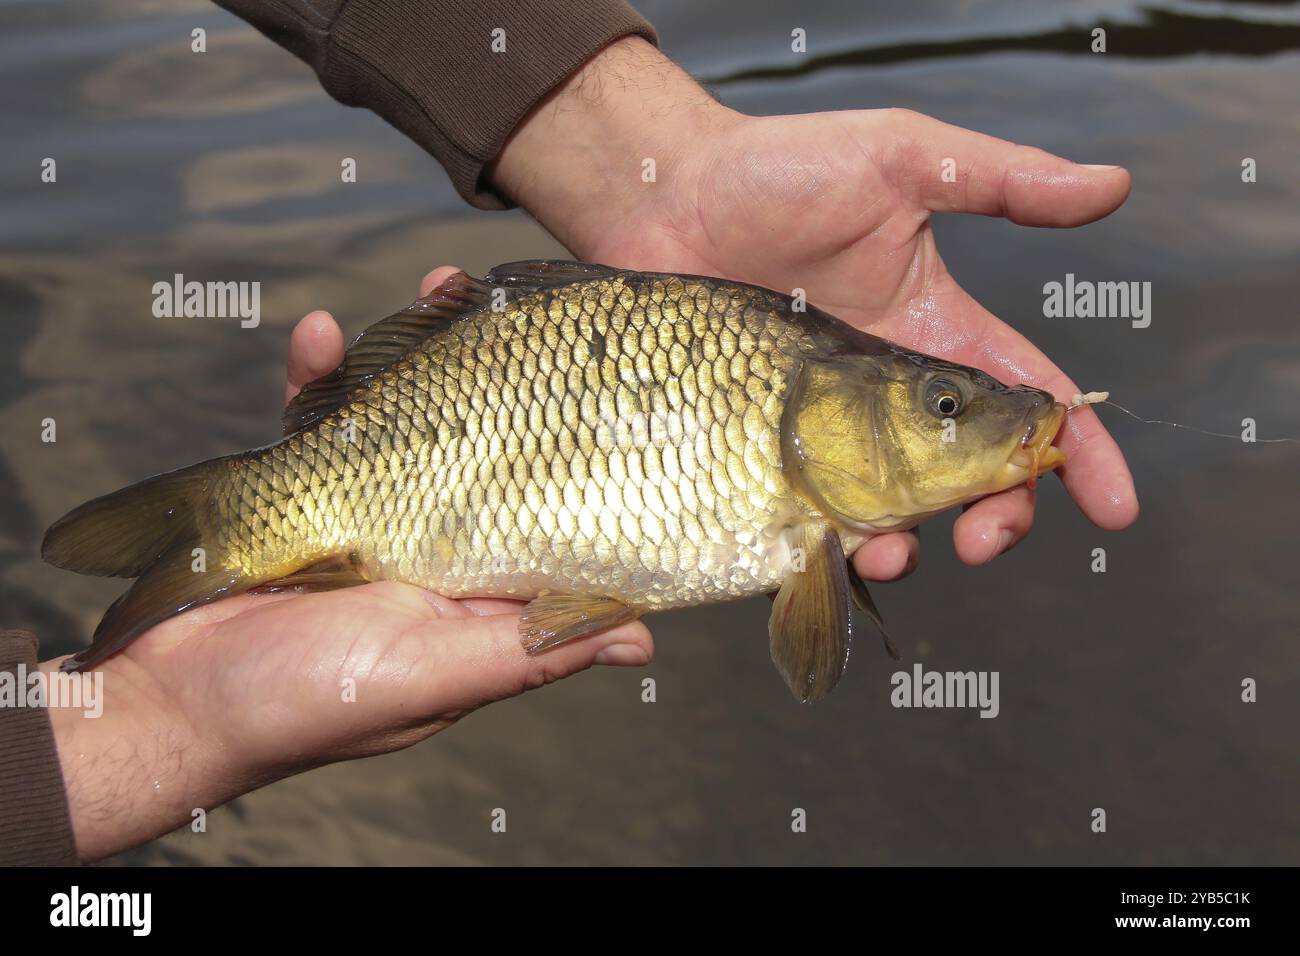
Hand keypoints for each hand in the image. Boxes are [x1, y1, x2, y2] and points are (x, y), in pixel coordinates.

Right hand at [47, 269, 651, 861]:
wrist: (174, 706)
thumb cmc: (312, 705)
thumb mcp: (435, 678)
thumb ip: (527, 651)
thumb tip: (642, 638)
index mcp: (478, 586)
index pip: (539, 500)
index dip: (563, 438)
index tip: (581, 369)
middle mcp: (434, 544)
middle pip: (476, 442)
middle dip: (491, 369)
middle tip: (498, 298)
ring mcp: (369, 516)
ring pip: (403, 418)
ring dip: (413, 350)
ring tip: (432, 287)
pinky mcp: (302, 499)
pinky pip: (315, 424)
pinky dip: (316, 378)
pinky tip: (316, 334)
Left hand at [492, 37, 1138, 580]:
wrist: (665, 197)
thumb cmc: (777, 171)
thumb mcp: (898, 158)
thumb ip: (998, 178)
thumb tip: (1111, 186)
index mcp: (934, 336)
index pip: (1026, 402)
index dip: (1078, 454)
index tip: (1115, 504)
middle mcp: (887, 397)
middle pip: (970, 478)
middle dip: (999, 518)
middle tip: (988, 537)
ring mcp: (821, 432)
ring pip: (889, 513)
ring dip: (911, 543)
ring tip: (894, 548)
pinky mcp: (757, 451)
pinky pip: (798, 517)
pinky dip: (822, 551)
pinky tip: (822, 550)